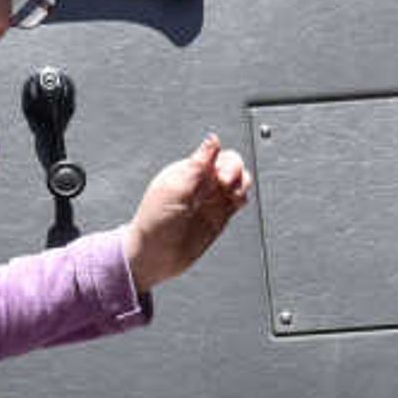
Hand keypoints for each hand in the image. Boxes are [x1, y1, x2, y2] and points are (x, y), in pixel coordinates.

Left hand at [124, 135, 251, 290]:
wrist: (155, 257)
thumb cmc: (155, 224)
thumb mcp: (175, 191)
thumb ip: (197, 166)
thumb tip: (212, 140)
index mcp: (187, 171)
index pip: (215, 153)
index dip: (222, 160)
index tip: (219, 174)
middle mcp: (201, 183)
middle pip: (231, 164)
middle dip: (235, 172)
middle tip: (226, 186)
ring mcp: (210, 199)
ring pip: (238, 180)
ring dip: (241, 183)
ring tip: (232, 196)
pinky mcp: (219, 215)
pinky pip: (238, 199)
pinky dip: (242, 197)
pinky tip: (235, 202)